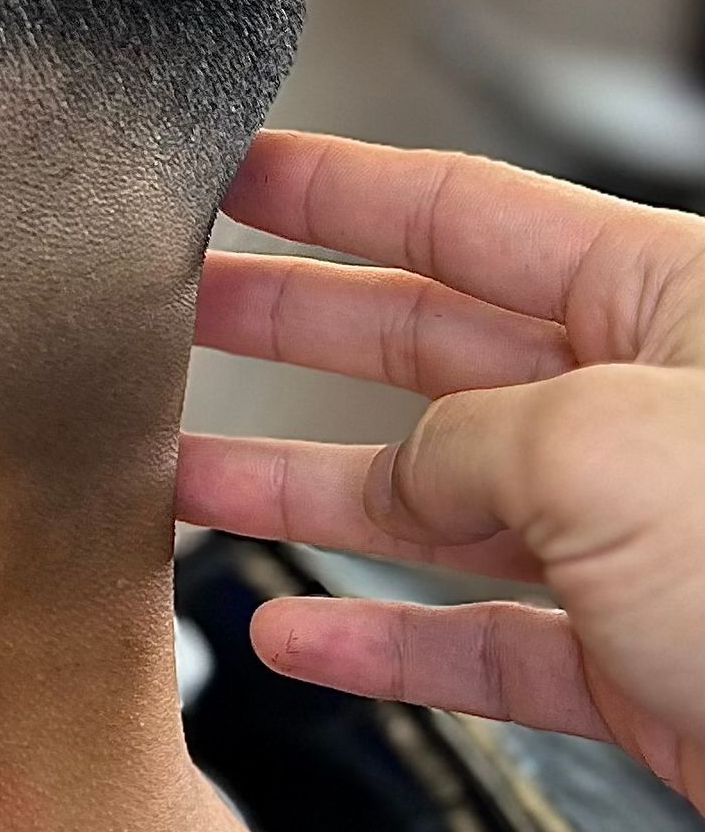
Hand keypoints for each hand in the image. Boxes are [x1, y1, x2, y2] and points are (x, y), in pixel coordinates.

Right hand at [176, 129, 704, 812]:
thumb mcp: (610, 447)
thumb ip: (462, 437)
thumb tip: (393, 475)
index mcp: (670, 301)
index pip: (464, 211)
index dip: (332, 187)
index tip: (236, 171)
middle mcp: (646, 407)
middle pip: (425, 343)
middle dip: (289, 327)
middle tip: (176, 313)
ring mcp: (639, 537)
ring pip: (432, 497)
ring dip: (301, 491)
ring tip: (182, 480)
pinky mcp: (638, 660)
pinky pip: (478, 637)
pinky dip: (379, 640)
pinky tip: (300, 634)